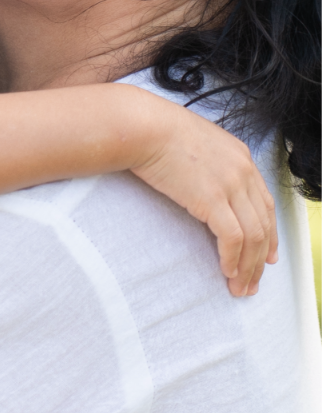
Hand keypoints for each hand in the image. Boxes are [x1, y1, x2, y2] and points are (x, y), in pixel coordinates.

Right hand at [130, 100, 276, 295]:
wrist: (143, 126)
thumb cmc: (156, 132)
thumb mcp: (195, 144)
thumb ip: (209, 164)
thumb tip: (202, 186)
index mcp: (240, 156)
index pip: (265, 203)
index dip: (269, 233)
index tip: (266, 254)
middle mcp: (243, 170)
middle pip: (264, 223)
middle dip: (261, 258)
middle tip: (253, 280)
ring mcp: (231, 184)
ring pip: (253, 235)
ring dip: (248, 266)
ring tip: (240, 286)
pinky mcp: (213, 198)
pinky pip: (233, 238)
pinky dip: (232, 259)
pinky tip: (227, 272)